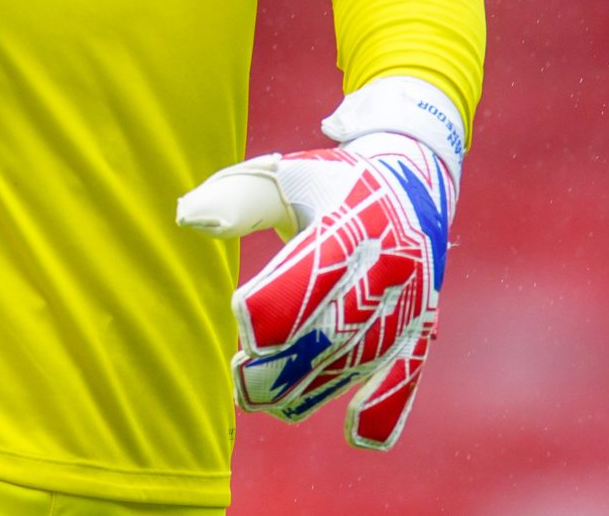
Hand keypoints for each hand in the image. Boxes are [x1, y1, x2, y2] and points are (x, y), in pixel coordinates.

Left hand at [176, 76, 461, 447]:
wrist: (414, 181)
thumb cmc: (331, 181)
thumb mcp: (287, 174)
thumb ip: (238, 197)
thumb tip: (187, 218)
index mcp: (356, 218)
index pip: (314, 268)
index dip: (277, 300)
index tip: (239, 317)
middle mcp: (390, 262)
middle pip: (335, 325)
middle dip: (285, 360)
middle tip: (240, 380)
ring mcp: (409, 300)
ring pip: (361, 357)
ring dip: (314, 386)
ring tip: (265, 402)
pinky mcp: (420, 326)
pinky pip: (408, 371)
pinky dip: (387, 404)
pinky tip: (356, 433)